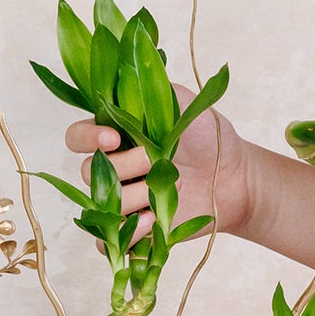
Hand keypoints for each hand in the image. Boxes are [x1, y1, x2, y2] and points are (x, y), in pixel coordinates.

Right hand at [62, 86, 257, 238]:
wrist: (236, 177)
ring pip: (101, 206)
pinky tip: (151, 222)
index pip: (77, 137)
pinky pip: (108, 242)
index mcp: (117, 136)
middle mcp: (114, 168)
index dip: (87, 138)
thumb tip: (124, 73)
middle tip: (155, 160)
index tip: (113, 138)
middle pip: (87, 173)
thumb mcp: (185, 102)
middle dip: (122, 167)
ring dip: (133, 198)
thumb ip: (153, 89)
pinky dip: (126, 235)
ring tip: (168, 192)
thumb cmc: (211, 137)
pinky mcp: (134, 230)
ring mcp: (123, 200)